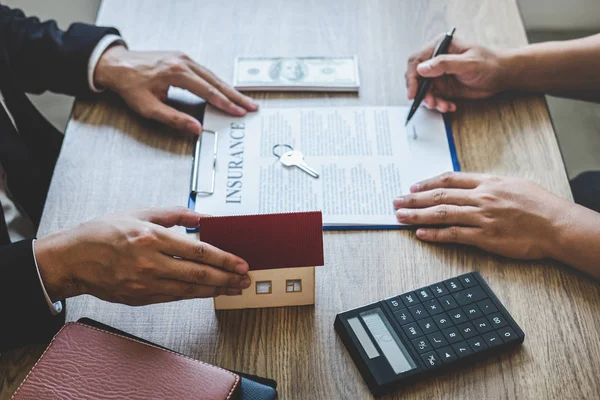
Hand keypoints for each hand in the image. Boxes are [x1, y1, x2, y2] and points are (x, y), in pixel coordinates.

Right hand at [35, 207, 250, 305]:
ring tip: (234, 288)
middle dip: (226, 278)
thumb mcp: (139, 212)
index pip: (198, 250)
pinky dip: (194, 295)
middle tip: (245, 279)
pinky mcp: (140, 297)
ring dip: (215, 290)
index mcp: (152, 238)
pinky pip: (174, 297)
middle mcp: (150, 263)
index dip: (223, 259)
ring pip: (189, 290)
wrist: (72, 259)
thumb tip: (202, 216)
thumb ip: (174, 214)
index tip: (240, 263)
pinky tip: (207, 292)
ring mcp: (144, 283)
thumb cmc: (103, 232)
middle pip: (198, 274)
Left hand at [94, 46, 258, 134]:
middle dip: (235, 96)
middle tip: (251, 106)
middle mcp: (183, 61)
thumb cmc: (130, 85)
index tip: (238, 112)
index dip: (224, 103)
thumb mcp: (148, 107)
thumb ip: (173, 119)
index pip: (207, 90)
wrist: (116, 64)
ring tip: (244, 101)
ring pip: (213, 75)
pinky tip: (226, 91)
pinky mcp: (182, 58)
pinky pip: (206, 72)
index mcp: (176, 72)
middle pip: (216, 81)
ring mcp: (184, 58)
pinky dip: (218, 83)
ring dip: (229, 89)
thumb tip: (195, 129)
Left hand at [392, 172, 572, 259]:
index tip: (412, 186)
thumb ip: (488, 185)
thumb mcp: (514, 184)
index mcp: (488, 182)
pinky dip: (435, 234)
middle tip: (396, 200)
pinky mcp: (486, 237)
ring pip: (442, 214)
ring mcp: (482, 217)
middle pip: (439, 196)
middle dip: (414, 198)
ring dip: (417, 215)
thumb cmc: (540, 205)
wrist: (558, 225)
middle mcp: (482, 197)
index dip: (427, 183)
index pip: (450, 180)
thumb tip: (469, 187)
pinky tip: (421, 234)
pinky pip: (454, 234)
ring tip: (400, 216)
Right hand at [405, 36, 510, 112]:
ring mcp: (439, 75)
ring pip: (425, 90)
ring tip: (442, 106)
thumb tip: (422, 69)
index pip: (417, 60)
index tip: (413, 92)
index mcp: (440, 46)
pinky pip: (434, 98)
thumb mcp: (467, 63)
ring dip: (431, 100)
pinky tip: (449, 106)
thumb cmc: (489, 63)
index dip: (412, 77)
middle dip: (421, 92)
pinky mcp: (444, 87)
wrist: (502, 76)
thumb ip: (444, 64)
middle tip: (430, 102)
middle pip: (417, 77)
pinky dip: (439, 104)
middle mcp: (436, 60)